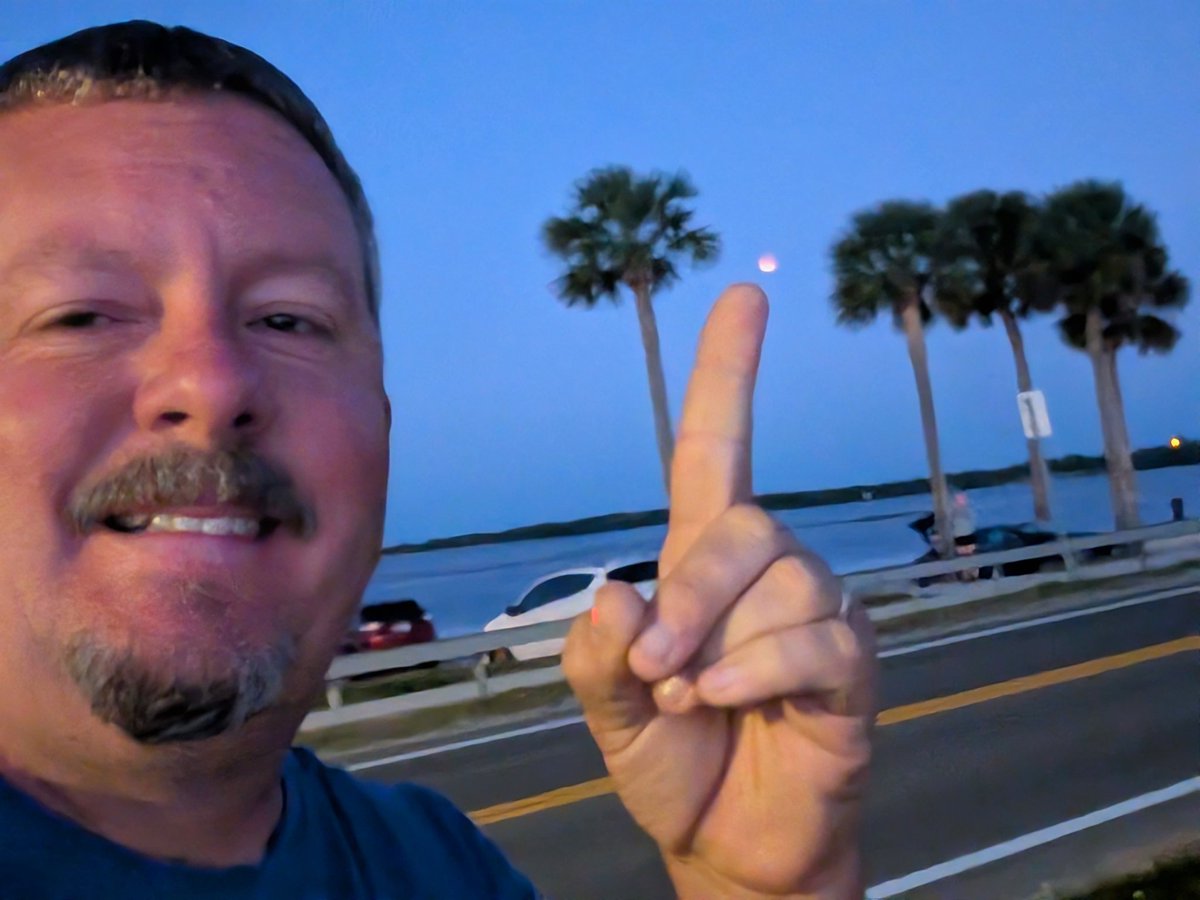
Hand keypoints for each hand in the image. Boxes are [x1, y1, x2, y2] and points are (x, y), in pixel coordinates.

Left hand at [563, 284, 876, 898]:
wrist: (731, 843)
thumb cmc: (674, 760)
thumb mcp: (609, 709)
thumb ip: (599, 657)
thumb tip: (616, 595)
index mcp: (701, 560)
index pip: (716, 448)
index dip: (727, 373)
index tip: (742, 294)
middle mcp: (767, 567)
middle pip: (741, 524)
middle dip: (692, 596)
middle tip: (658, 670)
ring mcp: (817, 609)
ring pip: (780, 581)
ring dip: (720, 646)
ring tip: (696, 700)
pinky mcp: (852, 661)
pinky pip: (814, 638)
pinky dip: (758, 673)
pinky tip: (731, 704)